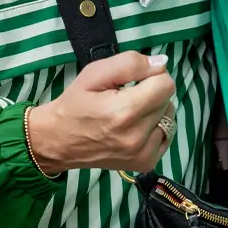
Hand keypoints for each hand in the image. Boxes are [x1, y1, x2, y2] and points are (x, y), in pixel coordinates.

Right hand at [27, 51, 175, 173]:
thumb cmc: (75, 103)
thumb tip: (162, 64)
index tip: (134, 80)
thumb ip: (130, 63)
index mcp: (124, 111)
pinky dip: (156, 127)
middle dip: (152, 92)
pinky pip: (166, 136)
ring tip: (131, 112)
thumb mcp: (95, 73)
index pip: (165, 84)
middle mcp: (137, 137)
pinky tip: (136, 126)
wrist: (58, 141)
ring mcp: (142, 154)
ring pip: (169, 117)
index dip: (151, 75)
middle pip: (167, 100)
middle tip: (127, 96)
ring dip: (156, 110)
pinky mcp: (145, 163)